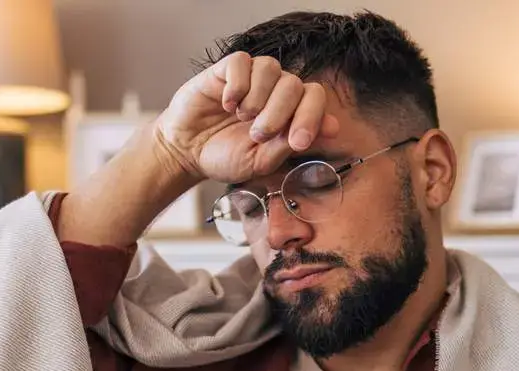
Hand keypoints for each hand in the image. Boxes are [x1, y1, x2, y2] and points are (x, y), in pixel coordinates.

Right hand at [154, 51, 340, 183]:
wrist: (187, 152)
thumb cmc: (225, 156)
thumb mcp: (261, 161)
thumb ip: (291, 143)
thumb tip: (331, 127)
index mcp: (290, 112)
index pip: (315, 99)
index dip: (312, 117)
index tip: (298, 142)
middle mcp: (275, 90)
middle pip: (294, 84)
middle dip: (279, 113)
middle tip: (258, 134)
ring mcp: (252, 78)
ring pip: (271, 68)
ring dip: (257, 98)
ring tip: (241, 117)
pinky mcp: (227, 70)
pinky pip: (242, 62)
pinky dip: (237, 85)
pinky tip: (227, 103)